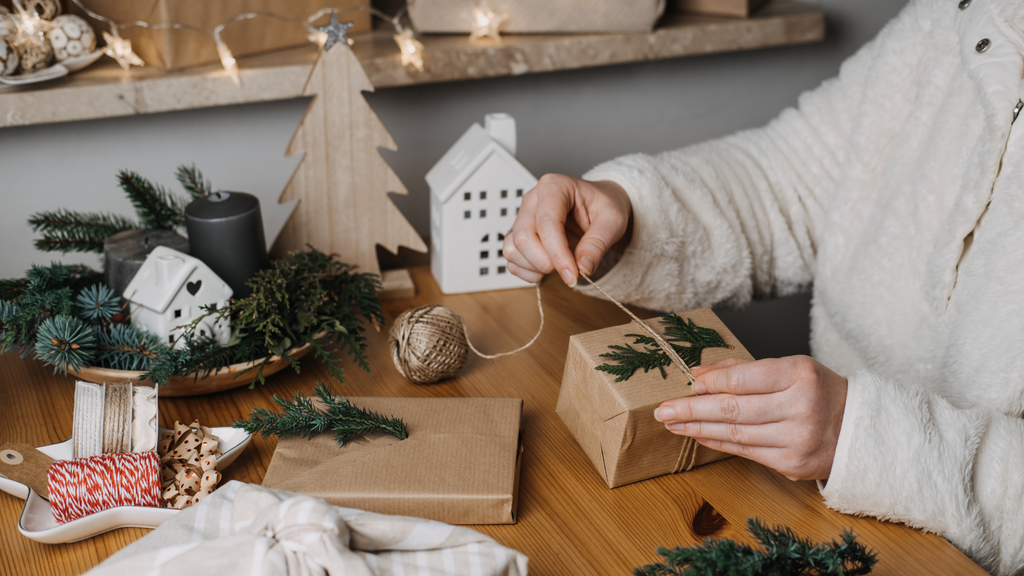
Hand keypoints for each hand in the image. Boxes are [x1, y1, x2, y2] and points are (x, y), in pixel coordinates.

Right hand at [503, 174, 631, 285]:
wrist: (599, 206)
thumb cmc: (603, 205)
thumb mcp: (612, 220)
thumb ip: (598, 243)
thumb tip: (583, 266)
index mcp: (555, 187)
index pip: (547, 222)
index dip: (558, 253)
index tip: (572, 274)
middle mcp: (533, 200)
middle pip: (523, 236)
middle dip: (545, 262)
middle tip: (570, 270)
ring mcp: (523, 217)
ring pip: (512, 248)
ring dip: (535, 267)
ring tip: (560, 265)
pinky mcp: (519, 234)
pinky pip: (511, 258)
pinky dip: (526, 271)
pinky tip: (546, 269)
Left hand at [654, 356, 846, 480]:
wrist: (859, 429)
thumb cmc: (817, 391)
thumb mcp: (789, 368)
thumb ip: (743, 369)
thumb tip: (699, 373)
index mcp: (800, 375)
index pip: (744, 378)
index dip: (711, 382)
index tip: (687, 384)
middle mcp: (801, 407)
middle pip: (733, 409)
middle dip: (692, 409)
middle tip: (663, 410)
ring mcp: (797, 439)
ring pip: (735, 433)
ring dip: (697, 428)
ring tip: (673, 423)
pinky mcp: (792, 464)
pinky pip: (745, 452)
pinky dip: (717, 442)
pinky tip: (697, 435)